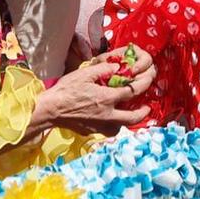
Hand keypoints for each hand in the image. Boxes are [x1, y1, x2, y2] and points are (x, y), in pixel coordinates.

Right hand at [37, 49, 155, 131]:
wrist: (50, 110)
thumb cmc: (66, 90)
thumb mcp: (84, 73)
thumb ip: (103, 69)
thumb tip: (117, 67)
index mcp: (107, 98)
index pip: (132, 91)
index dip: (143, 84)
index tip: (148, 81)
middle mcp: (107, 114)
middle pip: (132, 117)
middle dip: (143, 113)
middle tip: (147, 108)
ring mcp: (99, 125)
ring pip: (120, 127)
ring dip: (127, 121)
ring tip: (130, 114)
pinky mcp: (91, 131)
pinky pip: (108, 131)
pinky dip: (113, 126)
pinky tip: (110, 121)